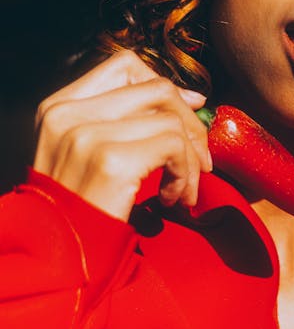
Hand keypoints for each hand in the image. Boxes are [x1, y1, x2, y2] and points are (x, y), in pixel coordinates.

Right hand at [33, 51, 212, 220]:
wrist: (57, 262)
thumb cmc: (82, 212)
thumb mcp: (86, 156)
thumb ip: (125, 122)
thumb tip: (193, 98)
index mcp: (57, 108)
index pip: (124, 65)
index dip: (166, 85)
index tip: (189, 111)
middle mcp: (67, 115)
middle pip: (157, 88)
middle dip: (190, 124)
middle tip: (200, 161)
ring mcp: (86, 136)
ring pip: (172, 121)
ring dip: (190, 160)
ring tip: (181, 191)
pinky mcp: (111, 161)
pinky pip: (175, 147)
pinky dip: (186, 174)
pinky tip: (172, 199)